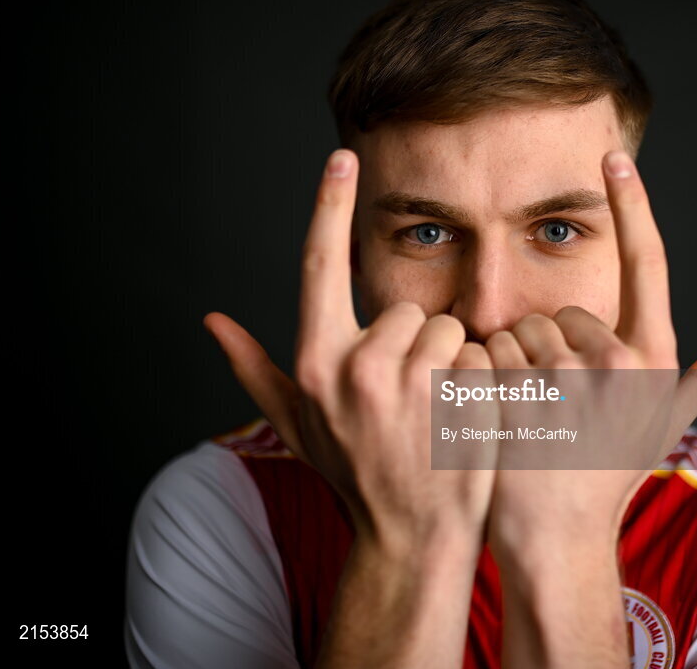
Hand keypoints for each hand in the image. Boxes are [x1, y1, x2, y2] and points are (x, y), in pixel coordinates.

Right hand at [203, 149, 496, 554]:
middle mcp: (357, 369)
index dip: (329, 205)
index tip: (343, 158)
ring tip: (438, 412)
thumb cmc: (352, 475)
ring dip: (451, 364)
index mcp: (315, 364)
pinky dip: (483, 383)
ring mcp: (414, 386)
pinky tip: (468, 422)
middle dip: (416, 345)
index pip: (318, 265)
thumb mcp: (296, 424)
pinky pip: (485, 356)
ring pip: (449, 328)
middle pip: (408, 308)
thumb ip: (254, 367)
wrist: (412, 538)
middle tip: (410, 399)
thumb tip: (211, 321)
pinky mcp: (465, 400)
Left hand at [484, 147, 696, 563]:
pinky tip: (497, 415)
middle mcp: (620, 362)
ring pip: (521, 330)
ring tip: (530, 414)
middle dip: (548, 347)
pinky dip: (484, 378)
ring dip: (515, 365)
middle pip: (562, 309)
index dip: (633, 205)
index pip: (648, 263)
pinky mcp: (519, 393)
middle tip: (554, 404)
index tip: (614, 157)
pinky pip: (489, 353)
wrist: (555, 537)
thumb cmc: (606, 478)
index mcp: (653, 361)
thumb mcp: (658, 429)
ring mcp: (570, 379)